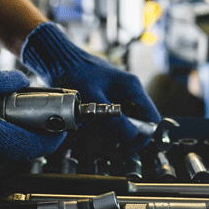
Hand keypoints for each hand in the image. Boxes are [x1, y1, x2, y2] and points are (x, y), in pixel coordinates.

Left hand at [21, 23, 160, 150]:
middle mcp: (128, 92)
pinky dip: (98, 125)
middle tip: (103, 139)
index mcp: (132, 88)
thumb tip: (132, 137)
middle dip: (120, 135)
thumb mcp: (95, 100)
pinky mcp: (105, 99)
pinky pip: (108, 119)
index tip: (129, 147)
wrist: (56, 60)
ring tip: (89, 127)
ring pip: (121, 124)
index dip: (144, 136)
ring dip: (107, 132)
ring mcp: (117, 96)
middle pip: (136, 124)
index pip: (152, 118)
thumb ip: (115, 120)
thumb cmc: (74, 74)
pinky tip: (85, 123)